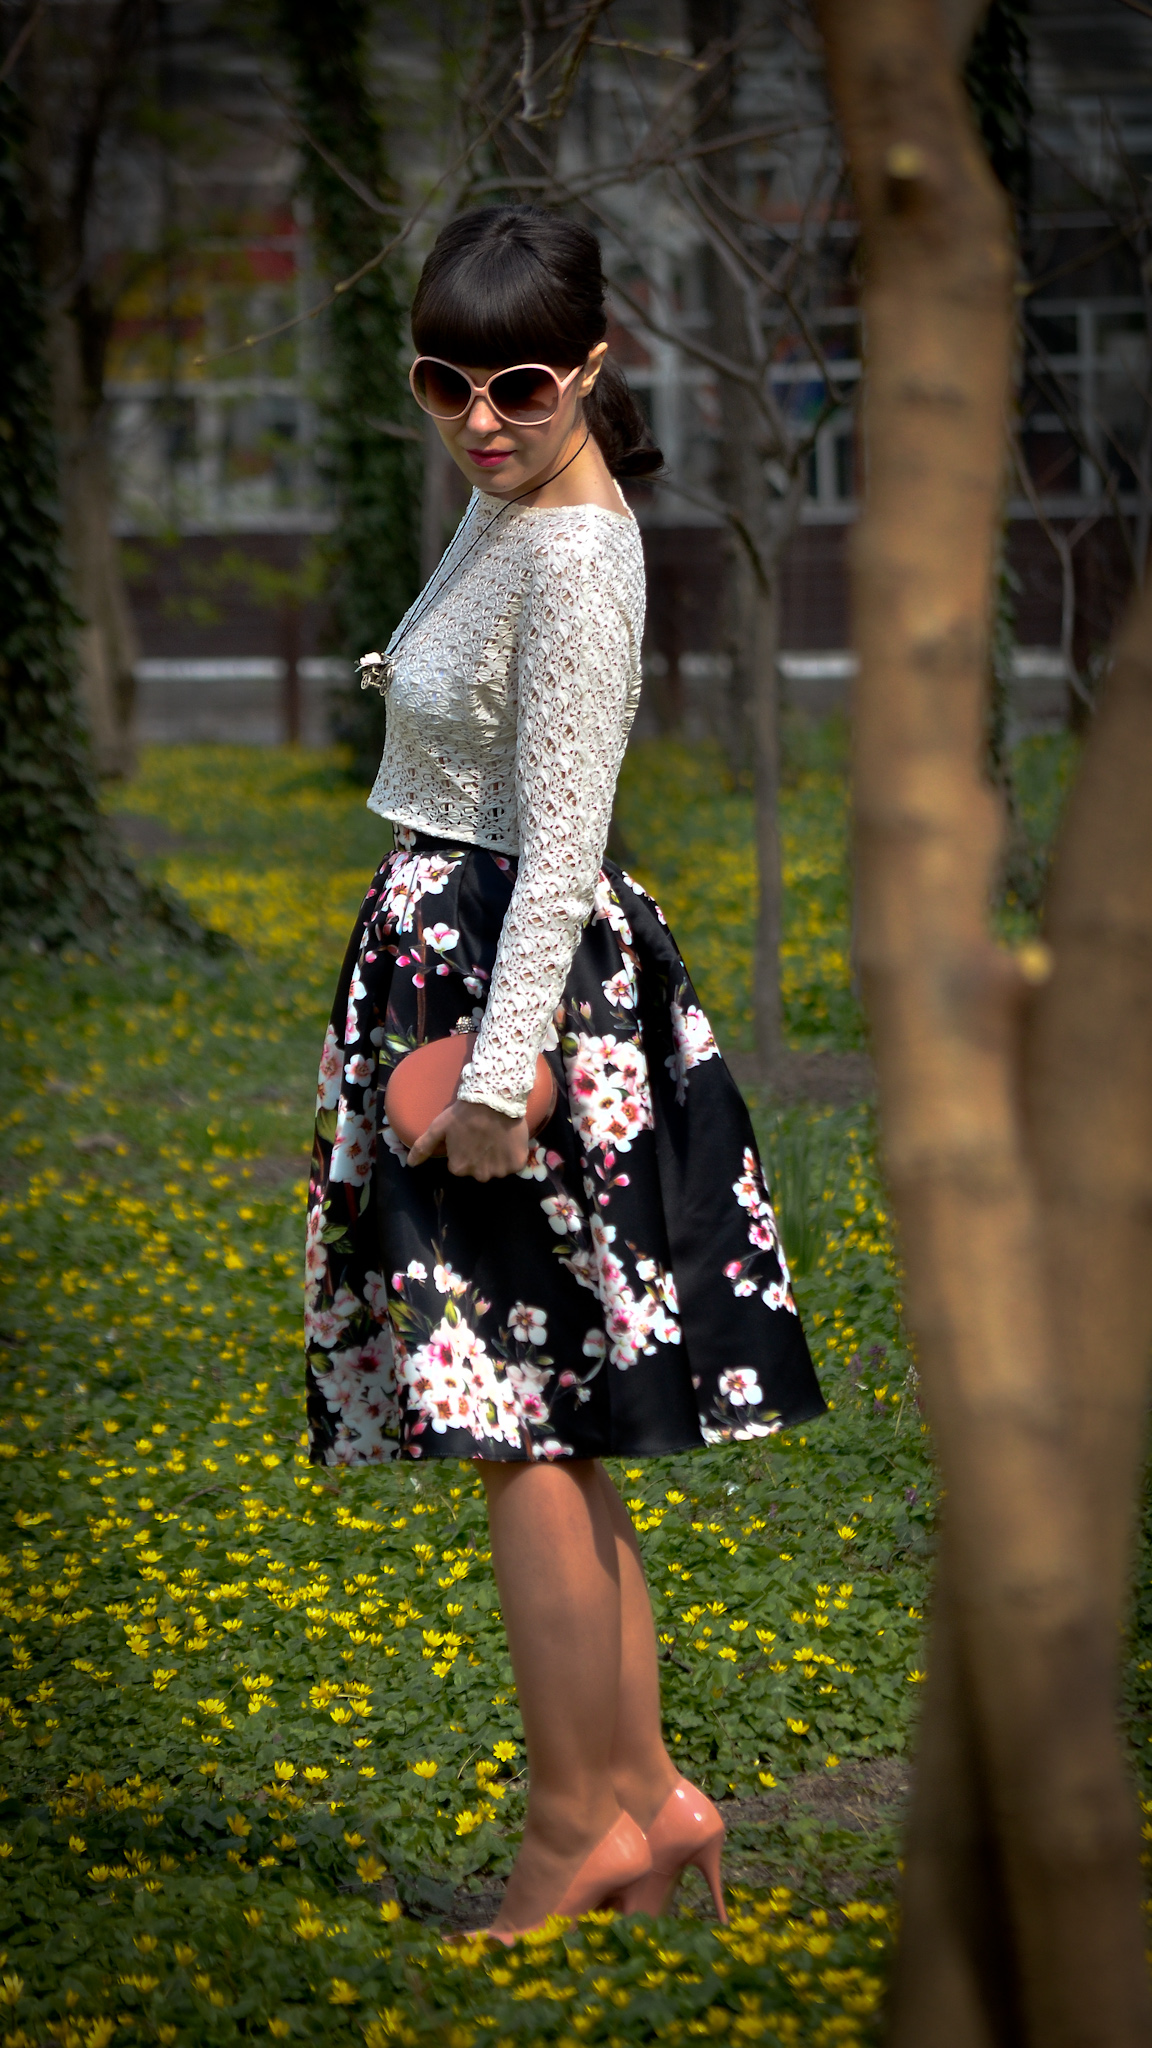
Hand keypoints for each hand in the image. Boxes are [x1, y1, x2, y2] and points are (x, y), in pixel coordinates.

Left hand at [407, 1097, 529, 1179]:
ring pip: (497, 1168)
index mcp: (458, 1168)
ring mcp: (499, 1171)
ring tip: (496, 1137)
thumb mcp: (439, 1128)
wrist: (494, 1099)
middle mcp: (478, 1175)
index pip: (460, 1164)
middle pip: (479, 1169)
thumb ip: (423, 1147)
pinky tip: (508, 1140)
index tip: (468, 1136)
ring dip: (496, 1157)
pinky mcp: (516, 1164)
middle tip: (482, 1136)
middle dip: (480, 1156)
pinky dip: (512, 1155)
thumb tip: (411, 1164)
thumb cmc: (463, 1113)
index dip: (464, 1150)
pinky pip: (513, 1164)